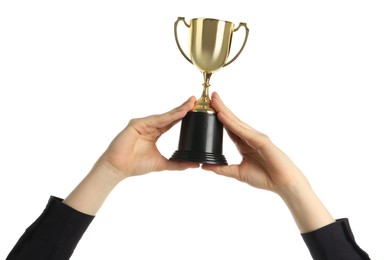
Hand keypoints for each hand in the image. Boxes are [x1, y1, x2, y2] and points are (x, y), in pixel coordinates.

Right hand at [64, 97, 198, 214]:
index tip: (196, 110)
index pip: (172, 121)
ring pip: (164, 116)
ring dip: (177, 111)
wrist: (118, 168)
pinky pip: (155, 120)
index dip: (183, 116)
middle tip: (195, 100)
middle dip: (183, 108)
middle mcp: (150, 126)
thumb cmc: (135, 165)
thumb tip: (195, 164)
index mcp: (155, 133)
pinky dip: (167, 117)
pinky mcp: (136, 124)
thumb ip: (178, 164)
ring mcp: (143, 124)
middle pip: (170, 115)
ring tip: (190, 106)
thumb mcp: (162, 163)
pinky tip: (178, 113)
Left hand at [202, 92, 306, 194]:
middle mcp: (249, 137)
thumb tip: (204, 166)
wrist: (283, 183)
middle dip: (220, 108)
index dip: (219, 117)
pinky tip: (222, 116)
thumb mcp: (237, 173)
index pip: (228, 127)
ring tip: (213, 100)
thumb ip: (221, 169)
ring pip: (236, 122)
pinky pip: (242, 131)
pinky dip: (231, 123)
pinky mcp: (261, 140)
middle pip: (231, 120)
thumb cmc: (265, 178)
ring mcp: (255, 137)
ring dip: (224, 111)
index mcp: (244, 144)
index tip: (208, 108)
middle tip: (210, 96)